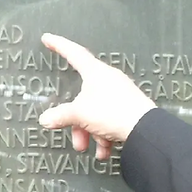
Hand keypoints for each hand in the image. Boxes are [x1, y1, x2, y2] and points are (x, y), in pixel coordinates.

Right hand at [38, 33, 155, 159]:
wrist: (145, 129)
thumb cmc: (112, 112)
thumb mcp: (80, 114)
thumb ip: (60, 116)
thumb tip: (46, 119)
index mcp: (95, 72)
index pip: (73, 53)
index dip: (58, 45)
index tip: (47, 39)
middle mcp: (108, 79)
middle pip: (83, 97)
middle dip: (76, 121)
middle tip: (75, 138)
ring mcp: (120, 94)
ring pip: (96, 112)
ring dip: (89, 133)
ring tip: (89, 149)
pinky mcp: (129, 109)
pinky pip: (110, 121)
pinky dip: (104, 136)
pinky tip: (104, 152)